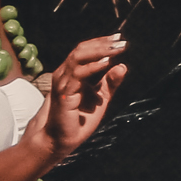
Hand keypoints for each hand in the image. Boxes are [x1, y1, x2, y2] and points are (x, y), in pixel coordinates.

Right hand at [39, 34, 127, 158]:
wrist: (58, 140)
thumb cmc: (77, 121)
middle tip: (121, 41)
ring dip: (100, 51)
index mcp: (72, 74)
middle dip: (103, 44)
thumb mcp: (100, 99)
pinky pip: (78, 74)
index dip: (101, 43)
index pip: (85, 50)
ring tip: (116, 49)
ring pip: (78, 57)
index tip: (119, 39)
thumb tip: (122, 65)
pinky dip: (93, 66)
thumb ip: (109, 83)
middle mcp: (65, 74)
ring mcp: (62, 82)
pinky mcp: (64, 92)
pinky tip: (106, 63)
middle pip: (82, 50)